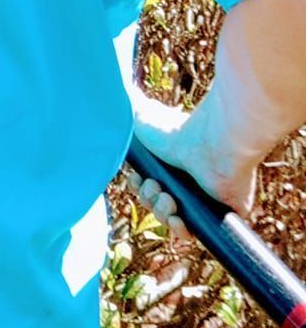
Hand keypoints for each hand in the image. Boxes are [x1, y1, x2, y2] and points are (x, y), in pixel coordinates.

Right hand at [128, 89, 258, 226]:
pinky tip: (178, 219)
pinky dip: (181, 231)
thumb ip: (125, 110)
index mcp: (170, 168)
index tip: (139, 180)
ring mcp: (205, 202)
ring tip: (169, 200)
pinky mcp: (222, 217)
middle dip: (149, 199)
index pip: (148, 189)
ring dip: (162, 213)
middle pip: (157, 206)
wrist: (210, 144)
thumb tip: (106, 92)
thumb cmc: (177, 131)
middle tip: (156, 187)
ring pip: (172, 221)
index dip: (140, 189)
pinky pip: (196, 235)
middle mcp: (187, 185)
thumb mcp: (139, 118)